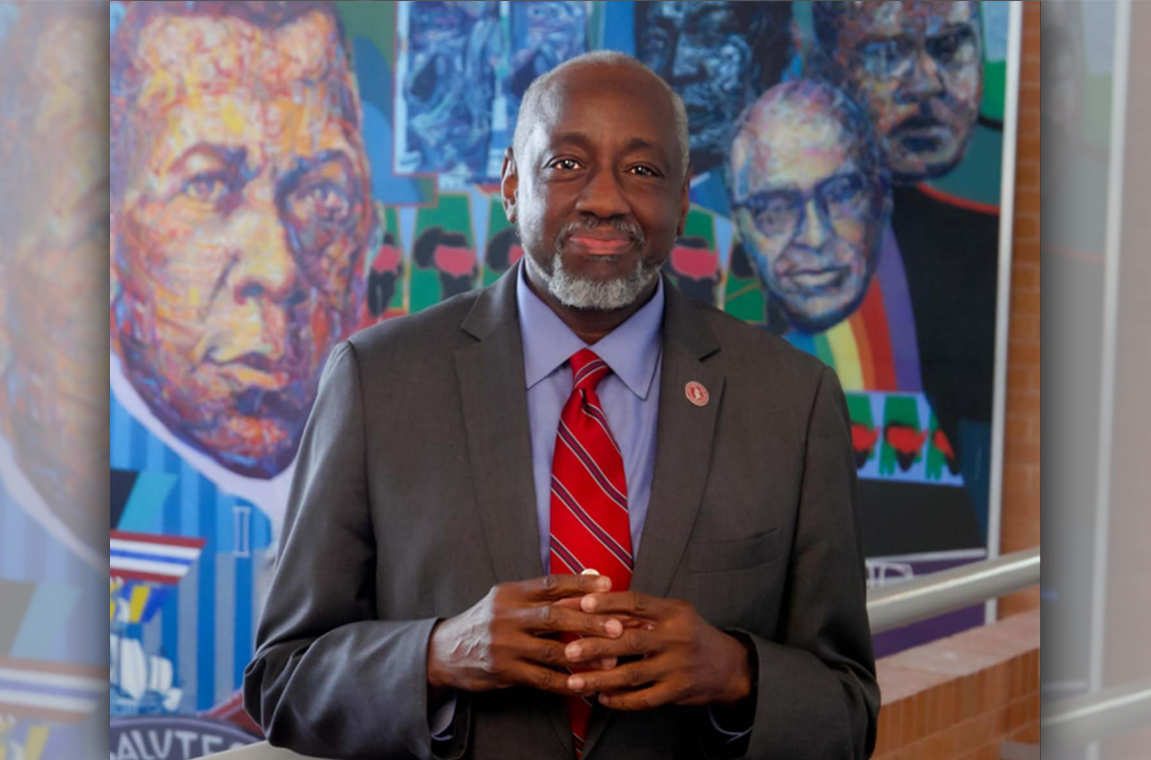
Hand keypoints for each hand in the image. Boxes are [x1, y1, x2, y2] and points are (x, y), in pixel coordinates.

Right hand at [427, 574, 626, 696]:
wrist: (447, 651)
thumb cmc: (489, 620)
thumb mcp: (512, 599)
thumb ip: (550, 592)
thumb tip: (592, 576)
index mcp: (511, 593)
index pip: (550, 583)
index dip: (580, 584)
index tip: (608, 585)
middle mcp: (507, 616)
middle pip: (554, 616)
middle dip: (589, 621)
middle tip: (618, 626)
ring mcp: (505, 645)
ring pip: (552, 650)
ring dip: (584, 656)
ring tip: (610, 659)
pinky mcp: (504, 671)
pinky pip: (542, 678)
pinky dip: (567, 683)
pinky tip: (586, 684)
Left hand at [561, 592, 752, 710]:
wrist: (727, 666)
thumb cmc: (688, 633)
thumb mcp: (671, 614)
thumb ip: (638, 612)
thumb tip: (592, 603)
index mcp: (673, 612)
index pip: (637, 603)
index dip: (609, 603)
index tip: (582, 604)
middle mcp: (676, 638)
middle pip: (630, 641)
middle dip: (596, 646)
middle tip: (568, 652)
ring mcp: (678, 667)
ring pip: (633, 674)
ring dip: (600, 679)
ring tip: (575, 682)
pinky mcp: (678, 691)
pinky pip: (644, 698)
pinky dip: (621, 700)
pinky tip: (602, 698)